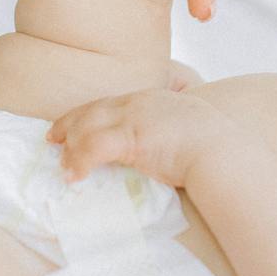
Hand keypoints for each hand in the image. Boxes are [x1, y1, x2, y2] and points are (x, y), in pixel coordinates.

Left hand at [46, 87, 244, 188]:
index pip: (112, 102)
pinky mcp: (131, 138)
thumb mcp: (193, 130)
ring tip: (62, 165)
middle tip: (52, 138)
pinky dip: (79, 162)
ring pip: (88, 127)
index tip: (74, 124)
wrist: (224, 153)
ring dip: (71, 148)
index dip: (89, 113)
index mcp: (154, 98)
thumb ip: (174, 134)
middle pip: (94, 109)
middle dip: (70, 123)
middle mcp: (140, 102)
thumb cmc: (216, 149)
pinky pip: (93, 148)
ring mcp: (134, 118)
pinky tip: (74, 176)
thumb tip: (168, 151)